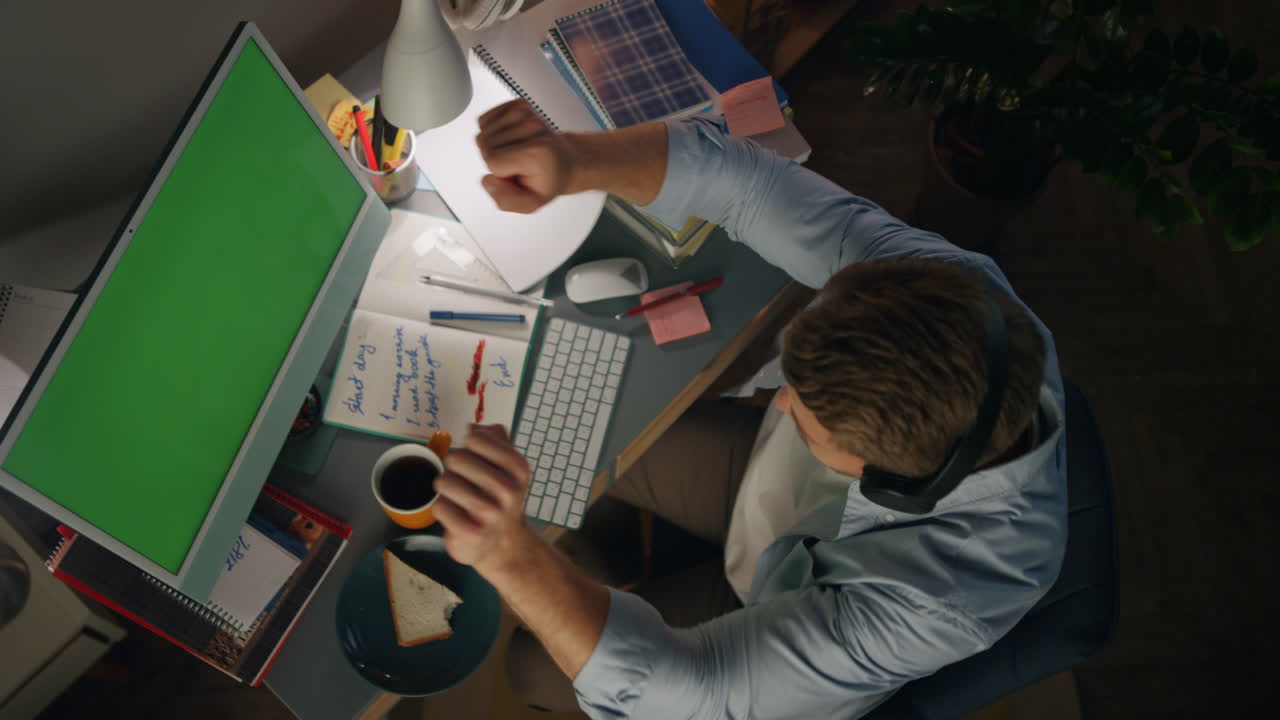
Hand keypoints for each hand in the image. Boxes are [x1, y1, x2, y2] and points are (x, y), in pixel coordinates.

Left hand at [433, 424, 534, 571]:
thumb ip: (495, 440)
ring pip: (444, 480)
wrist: (503, 545)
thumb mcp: (507, 468)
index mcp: (518, 469)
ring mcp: (489, 513)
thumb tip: (474, 426)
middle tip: (467, 484)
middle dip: (455, 469)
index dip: (468, 447)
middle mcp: (508, 490)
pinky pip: (438, 506)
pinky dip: (443, 510)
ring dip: (447, 490)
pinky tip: (458, 516)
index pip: (475, 438)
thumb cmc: (500, 500)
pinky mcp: (470, 532)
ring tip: (461, 501)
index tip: (477, 461)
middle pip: (456, 457)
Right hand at [476, 100, 575, 212]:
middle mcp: (533, 127)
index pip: (492, 161)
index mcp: (536, 153)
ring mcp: (526, 113)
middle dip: (495, 157)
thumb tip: (487, 180)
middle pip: (485, 142)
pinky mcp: (518, 104)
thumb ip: (507, 200)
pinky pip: (486, 118)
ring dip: (495, 143)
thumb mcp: (531, 203)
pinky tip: (509, 137)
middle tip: (516, 163)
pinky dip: (492, 129)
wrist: (564, 161)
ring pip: (484, 130)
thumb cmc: (547, 180)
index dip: (498, 172)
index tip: (516, 173)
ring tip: (515, 150)